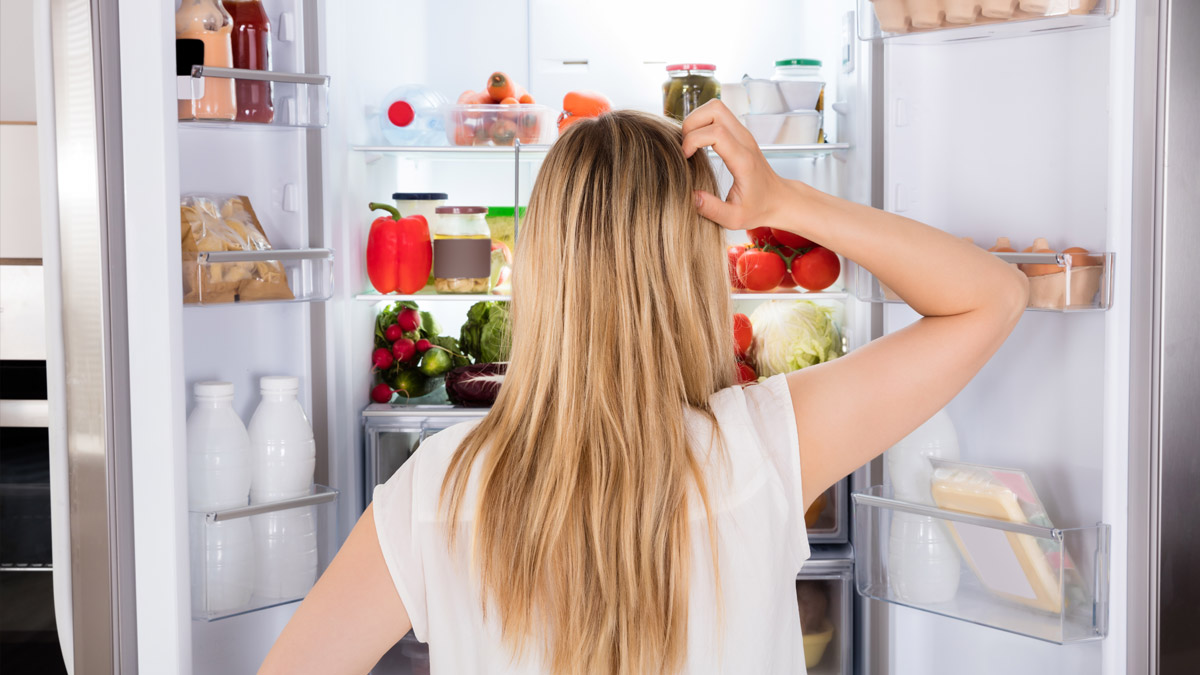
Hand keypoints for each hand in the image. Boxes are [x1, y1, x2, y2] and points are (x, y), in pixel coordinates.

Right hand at [681, 100, 789, 231]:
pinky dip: (702, 122)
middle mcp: (744, 140)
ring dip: (696, 120)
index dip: (693, 140)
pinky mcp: (739, 133)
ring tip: (689, 143)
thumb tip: (691, 196)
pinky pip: (717, 115)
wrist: (778, 199)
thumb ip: (712, 210)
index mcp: (743, 159)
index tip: (685, 158)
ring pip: (715, 107)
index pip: (716, 133)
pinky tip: (698, 144)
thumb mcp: (734, 219)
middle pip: (714, 109)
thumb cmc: (757, 209)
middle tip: (684, 146)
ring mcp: (743, 133)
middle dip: (691, 123)